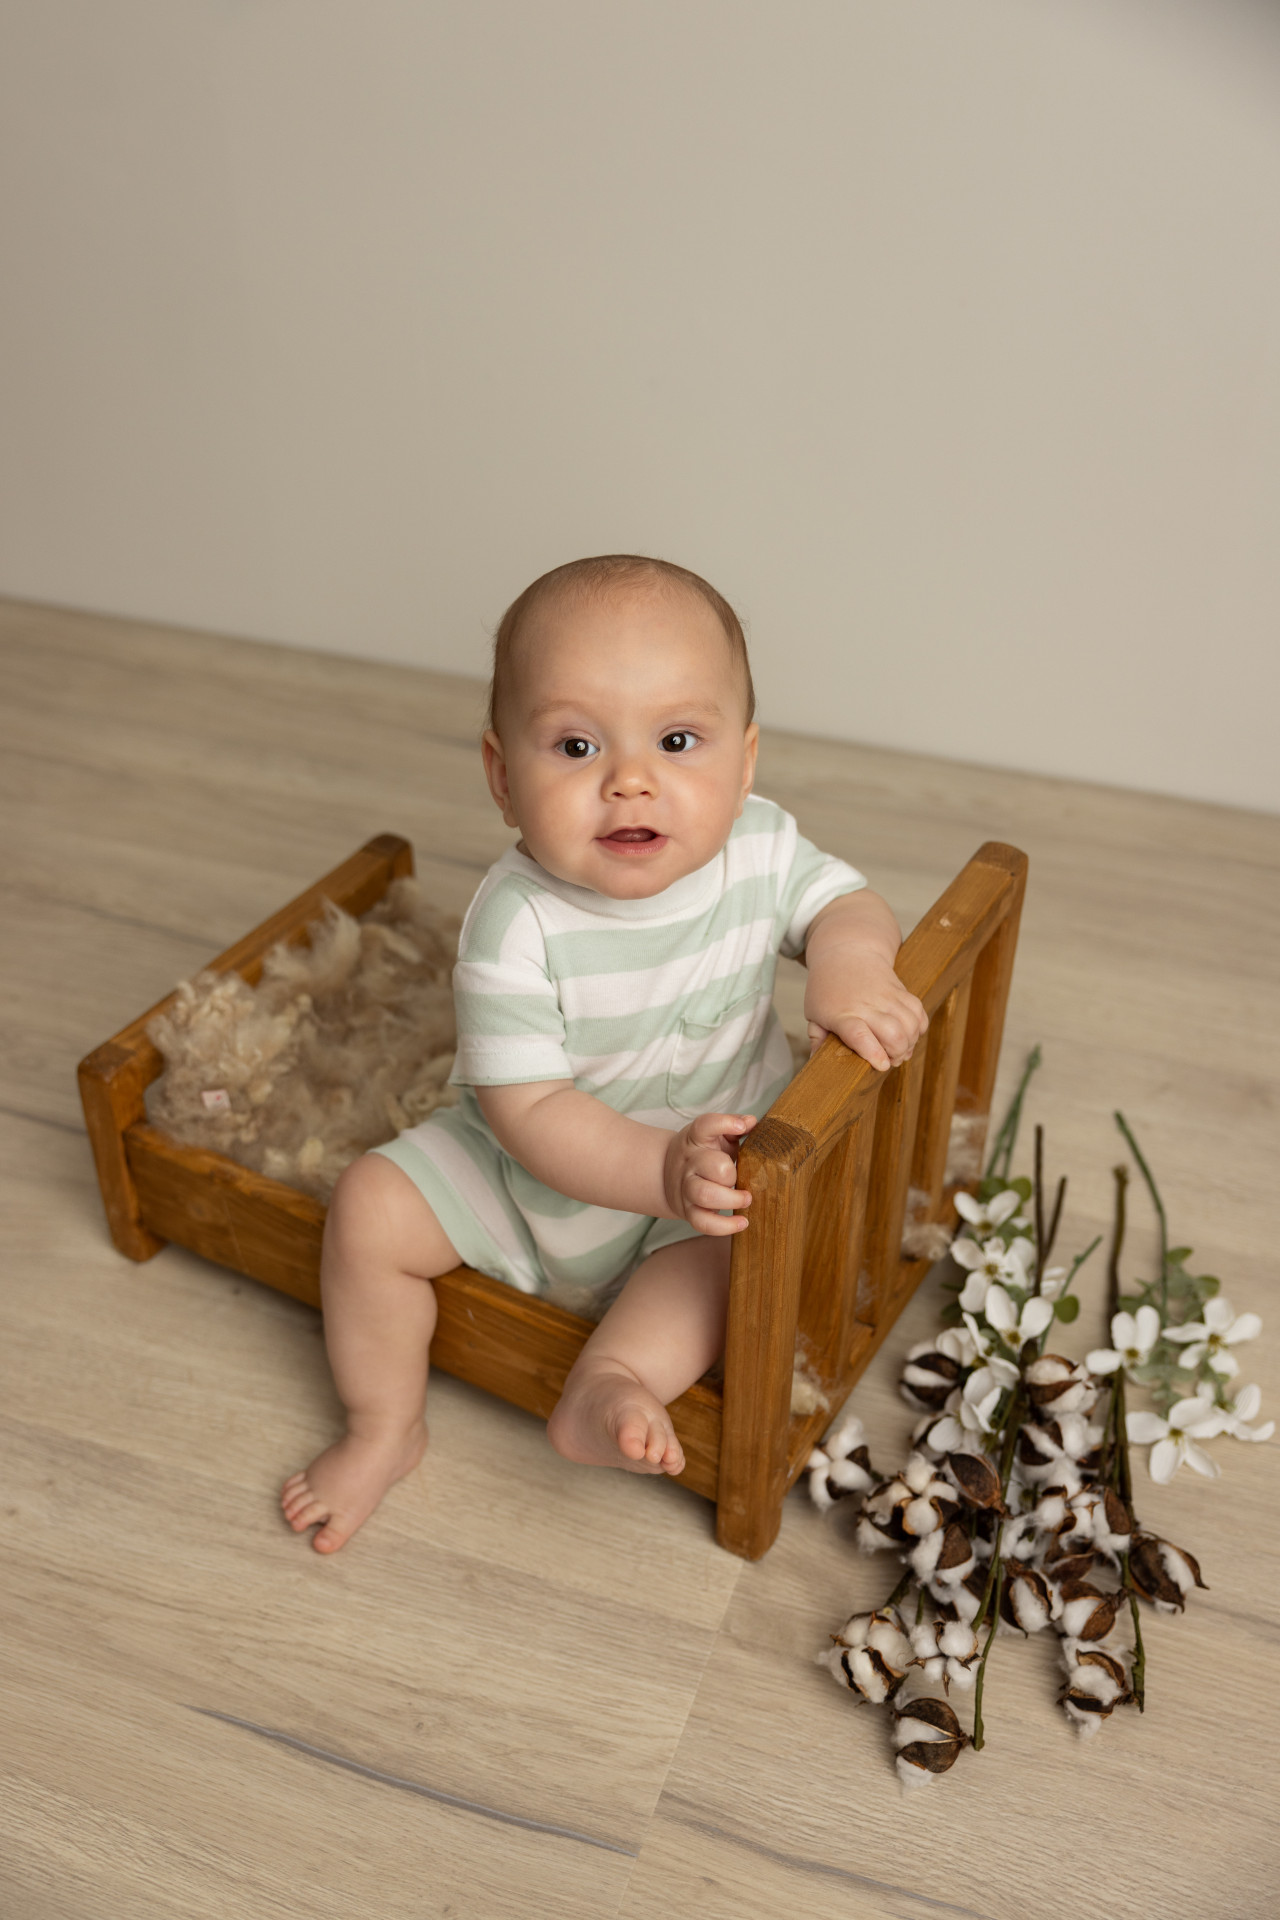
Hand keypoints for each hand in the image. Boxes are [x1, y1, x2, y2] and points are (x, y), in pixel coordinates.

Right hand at [663, 1111, 755, 1234]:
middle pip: (709, 1165)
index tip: (743, 1127)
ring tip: (747, 1199)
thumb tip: (752, 1121)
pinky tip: (743, 1222)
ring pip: (704, 1195)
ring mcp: (687, 1188)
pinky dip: (725, 1226)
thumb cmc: (702, 1154)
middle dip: (731, 1173)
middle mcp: (690, 1163)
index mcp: (696, 1139)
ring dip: (731, 1199)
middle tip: (743, 1177)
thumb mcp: (714, 1136)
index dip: (724, 1123)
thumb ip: (733, 1128)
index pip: (705, 1125)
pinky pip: (703, 1223)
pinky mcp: (688, 1211)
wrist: (666, 1175)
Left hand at [806, 962, 927, 1072]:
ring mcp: (887, 997)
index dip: (873, 1052)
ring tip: (900, 1049)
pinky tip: (909, 1034)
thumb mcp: (815, 1012)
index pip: (859, 1035)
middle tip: (889, 1060)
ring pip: (910, 1025)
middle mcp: (867, 1006)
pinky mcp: (902, 991)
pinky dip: (919, 1028)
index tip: (881, 1065)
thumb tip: (815, 1064)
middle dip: (897, 1053)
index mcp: (843, 1014)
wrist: (847, 950)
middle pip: (893, 1033)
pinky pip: (919, 1013)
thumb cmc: (827, 986)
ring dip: (909, 1043)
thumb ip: (817, 1039)